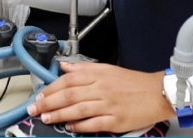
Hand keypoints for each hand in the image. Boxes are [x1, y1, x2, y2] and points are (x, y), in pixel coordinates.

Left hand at [27, 63, 174, 133]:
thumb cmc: (133, 82)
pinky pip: (94, 124)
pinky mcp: (117, 121)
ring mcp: (108, 106)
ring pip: (78, 110)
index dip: (51, 88)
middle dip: (49, 102)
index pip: (68, 80)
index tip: (39, 96)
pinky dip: (80, 126)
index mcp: (97, 75)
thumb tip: (63, 66)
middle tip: (35, 109)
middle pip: (69, 95)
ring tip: (46, 118)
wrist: (158, 93)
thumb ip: (83, 68)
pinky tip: (69, 127)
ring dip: (59, 115)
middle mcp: (101, 89)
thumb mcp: (107, 68)